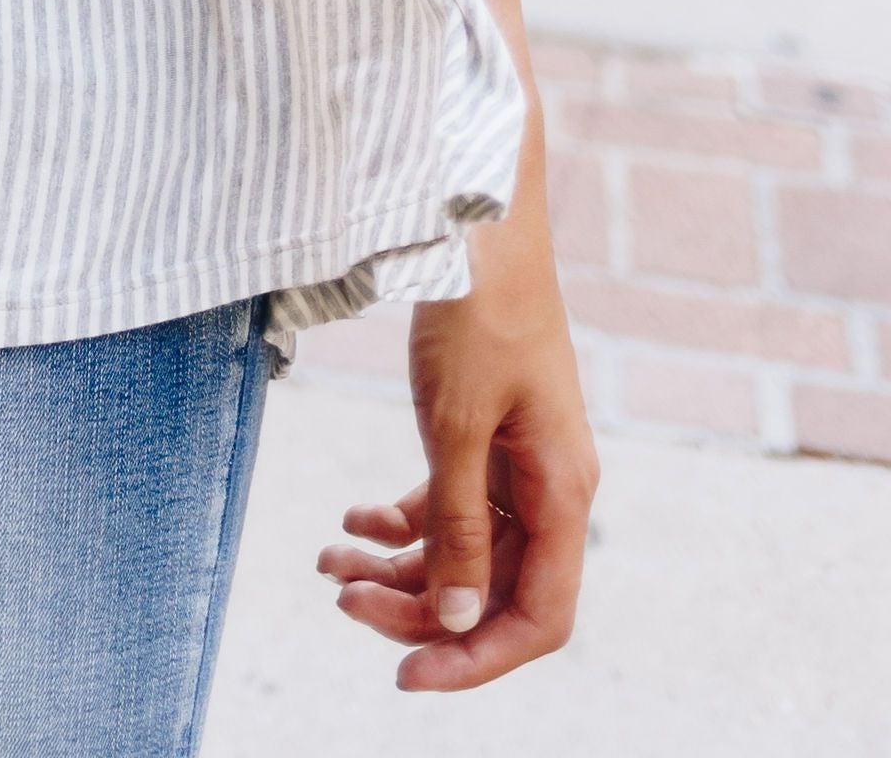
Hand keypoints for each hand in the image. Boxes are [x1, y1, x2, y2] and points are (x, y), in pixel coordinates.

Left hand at [318, 206, 596, 689]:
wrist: (475, 214)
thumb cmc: (479, 309)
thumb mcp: (458, 424)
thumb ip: (459, 525)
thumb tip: (458, 621)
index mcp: (562, 493)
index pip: (538, 618)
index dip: (477, 658)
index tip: (405, 675)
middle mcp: (547, 487)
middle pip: (492, 590)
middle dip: (417, 608)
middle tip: (341, 599)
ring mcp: (516, 461)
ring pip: (463, 549)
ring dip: (398, 566)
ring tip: (328, 562)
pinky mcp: (484, 433)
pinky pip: (449, 505)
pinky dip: (401, 520)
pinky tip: (352, 520)